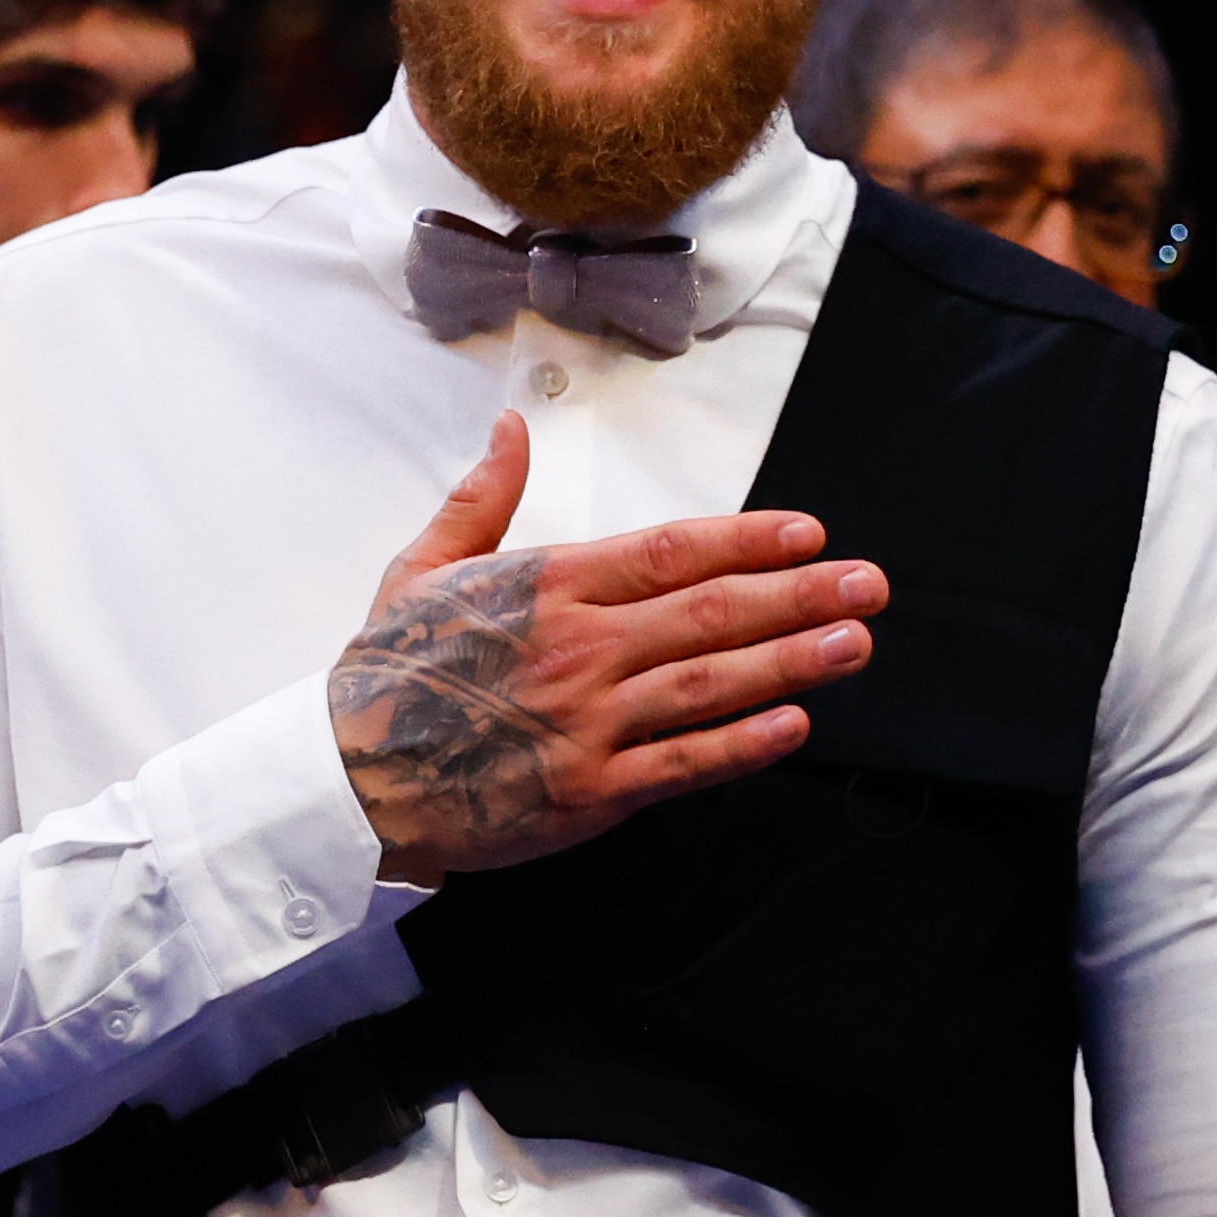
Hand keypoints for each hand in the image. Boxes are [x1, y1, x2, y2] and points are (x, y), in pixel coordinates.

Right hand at [328, 411, 885, 884]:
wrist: (346, 777)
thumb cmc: (387, 672)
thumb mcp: (423, 566)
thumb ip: (482, 497)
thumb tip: (511, 424)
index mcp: (547, 585)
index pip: (669, 552)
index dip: (746, 539)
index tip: (807, 532)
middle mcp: (579, 647)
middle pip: (711, 612)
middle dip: (799, 594)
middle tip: (870, 582)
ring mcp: (588, 721)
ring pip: (710, 684)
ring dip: (792, 661)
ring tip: (856, 642)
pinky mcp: (589, 791)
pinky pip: (682, 763)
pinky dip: (742, 745)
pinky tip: (795, 724)